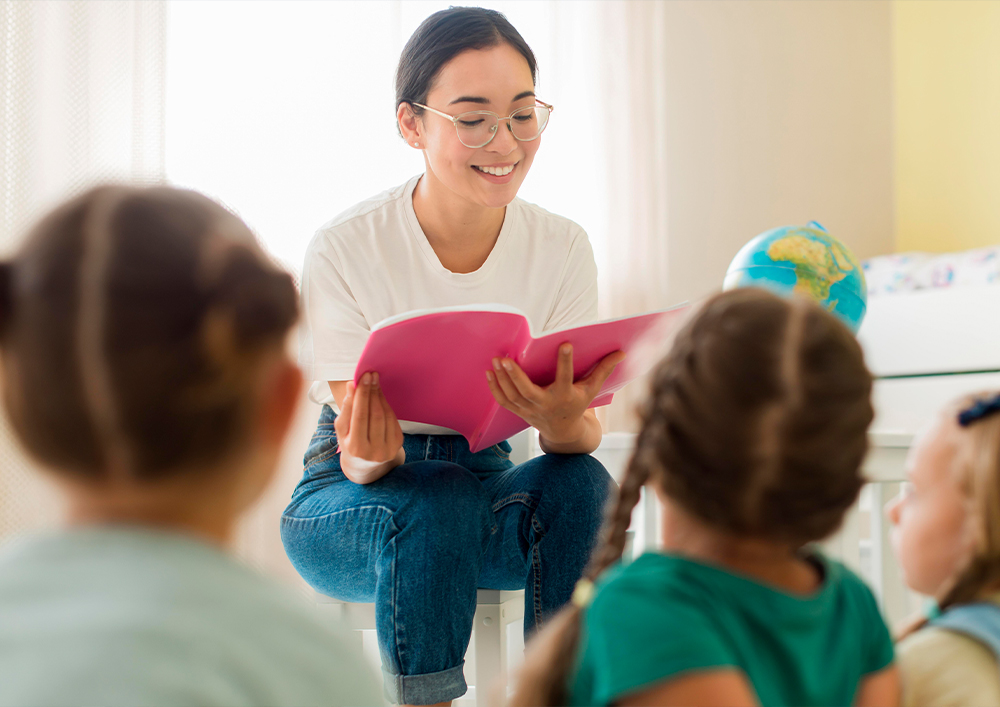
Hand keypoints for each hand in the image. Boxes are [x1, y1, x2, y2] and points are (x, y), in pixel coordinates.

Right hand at [335, 372, 403, 465]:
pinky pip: (392, 420)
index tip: (362, 378)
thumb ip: (346, 408)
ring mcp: (388, 449)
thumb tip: (352, 385)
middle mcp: (373, 451)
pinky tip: (380, 396)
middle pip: (374, 414)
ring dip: (380, 396)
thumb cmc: (350, 442)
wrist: (365, 464)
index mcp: (355, 448)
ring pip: (385, 416)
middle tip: (370, 375)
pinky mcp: (397, 444)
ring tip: (374, 382)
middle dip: (372, 392)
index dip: (361, 395)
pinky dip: (386, 405)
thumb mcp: (342, 429)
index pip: (359, 416)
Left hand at [485, 345, 625, 445]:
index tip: (564, 343)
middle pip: (528, 391)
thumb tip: (621, 352)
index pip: (565, 377)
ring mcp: (530, 410)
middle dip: (515, 376)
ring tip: (496, 359)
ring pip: (512, 396)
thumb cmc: (577, 403)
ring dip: (502, 379)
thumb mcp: (591, 389)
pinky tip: (489, 372)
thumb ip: (603, 370)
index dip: (565, 361)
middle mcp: (546, 404)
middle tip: (505, 358)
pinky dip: (495, 388)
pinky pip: (504, 401)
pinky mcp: (519, 412)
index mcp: (565, 396)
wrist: (562, 430)